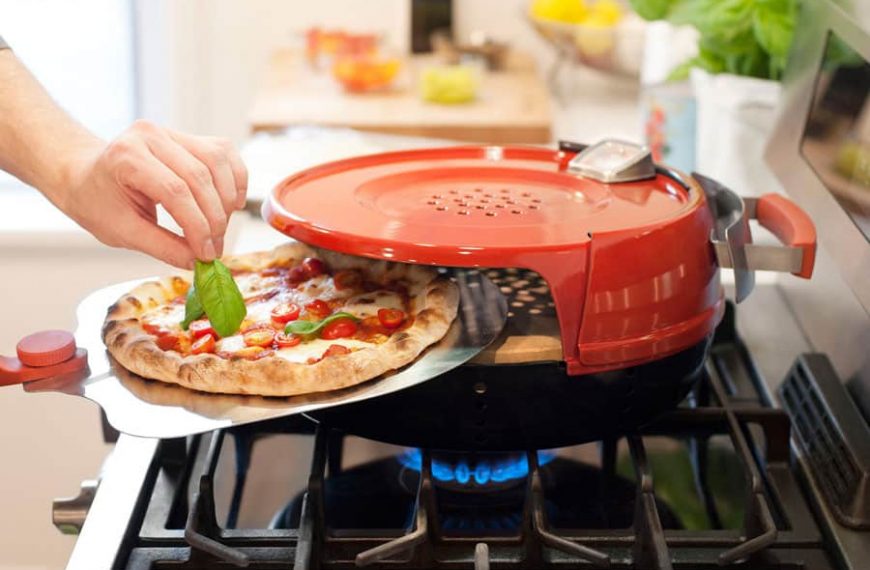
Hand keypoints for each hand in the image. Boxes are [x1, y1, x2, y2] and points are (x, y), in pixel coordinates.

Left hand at [58, 120, 247, 268]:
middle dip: (214, 218)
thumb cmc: (97, 202)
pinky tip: (232, 203)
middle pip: (199, 177)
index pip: (175, 191)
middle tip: (215, 248)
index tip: (206, 254)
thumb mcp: (121, 231)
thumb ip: (161, 246)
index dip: (197, 226)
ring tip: (221, 228)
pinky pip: (223, 153)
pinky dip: (235, 179)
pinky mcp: (187, 137)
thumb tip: (197, 261)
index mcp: (127, 156)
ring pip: (217, 162)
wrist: (85, 175)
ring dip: (227, 199)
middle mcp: (150, 136)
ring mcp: (171, 132)